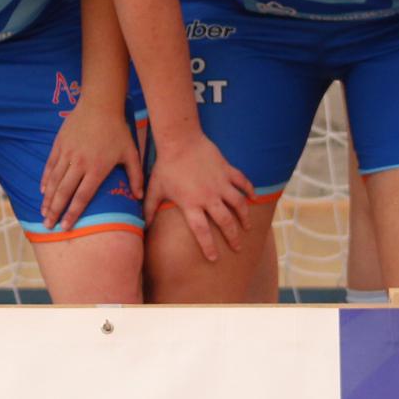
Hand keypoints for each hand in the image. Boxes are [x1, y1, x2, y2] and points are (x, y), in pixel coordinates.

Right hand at [40, 97, 143, 232]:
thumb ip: (135, 176)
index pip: (82, 197)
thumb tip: (140, 197)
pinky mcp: (59, 144)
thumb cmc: (117, 130)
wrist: (100, 104)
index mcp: (96, 168)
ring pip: (54, 180)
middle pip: (64, 192)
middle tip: (48, 225)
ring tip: (43, 212)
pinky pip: (49, 166)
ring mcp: (67, 153)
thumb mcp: (131, 153)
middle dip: (55, 211)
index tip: (66, 227)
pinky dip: (45, 179)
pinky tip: (42, 191)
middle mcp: (79, 163)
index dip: (73, 213)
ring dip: (47, 198)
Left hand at [144, 138, 253, 263]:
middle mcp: (209, 196)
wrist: (180, 140)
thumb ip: (149, 208)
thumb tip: (143, 225)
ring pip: (238, 204)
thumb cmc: (166, 165)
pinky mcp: (227, 170)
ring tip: (247, 227)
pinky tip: (254, 198)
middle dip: (233, 237)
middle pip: (225, 222)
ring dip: (245, 217)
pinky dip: (250, 190)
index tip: (214, 258)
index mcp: (191, 203)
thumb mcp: (155, 189)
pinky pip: (243, 182)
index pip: (201, 231)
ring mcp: (220, 183)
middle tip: (237, 248)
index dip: (208, 247)